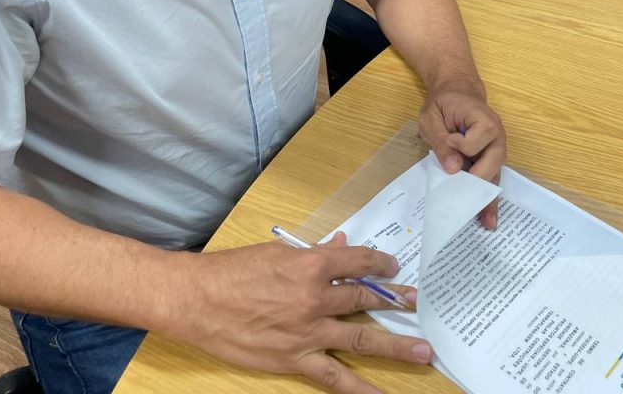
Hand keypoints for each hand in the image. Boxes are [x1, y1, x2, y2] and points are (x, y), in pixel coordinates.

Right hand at [169, 232, 429, 392]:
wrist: (198, 299)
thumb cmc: (234, 270)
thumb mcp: (277, 252)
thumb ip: (314, 251)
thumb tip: (342, 244)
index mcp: (312, 264)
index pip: (359, 262)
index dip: (380, 264)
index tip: (393, 267)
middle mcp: (316, 297)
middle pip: (366, 299)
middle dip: (395, 301)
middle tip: (418, 303)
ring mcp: (308, 331)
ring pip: (362, 338)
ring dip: (396, 344)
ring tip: (424, 351)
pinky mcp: (295, 358)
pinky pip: (334, 377)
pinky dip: (358, 388)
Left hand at [418, 85, 507, 228]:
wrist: (456, 92)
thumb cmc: (443, 103)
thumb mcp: (432, 117)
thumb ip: (441, 141)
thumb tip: (454, 169)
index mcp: (482, 119)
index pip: (475, 141)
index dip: (458, 145)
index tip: (447, 138)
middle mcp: (496, 135)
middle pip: (493, 163)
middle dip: (478, 183)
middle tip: (464, 202)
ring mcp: (496, 148)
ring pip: (494, 175)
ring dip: (488, 199)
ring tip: (486, 223)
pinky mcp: (490, 159)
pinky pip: (491, 179)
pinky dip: (488, 198)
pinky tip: (487, 217)